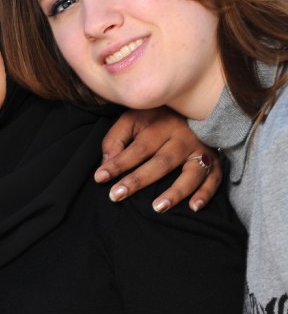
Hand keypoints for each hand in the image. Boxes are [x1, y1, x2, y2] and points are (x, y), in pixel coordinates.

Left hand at [95, 107, 220, 211]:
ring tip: (157, 208)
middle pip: (161, 162)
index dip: (118, 163)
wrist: (191, 105)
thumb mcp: (132, 119)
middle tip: (117, 196)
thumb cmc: (153, 119)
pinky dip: (206, 193)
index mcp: (161, 126)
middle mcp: (183, 138)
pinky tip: (194, 207)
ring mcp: (201, 150)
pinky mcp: (214, 160)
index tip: (100, 177)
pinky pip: (214, 179)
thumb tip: (106, 162)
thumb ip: (116, 139)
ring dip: (176, 192)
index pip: (138, 148)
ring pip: (191, 173)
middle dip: (138, 180)